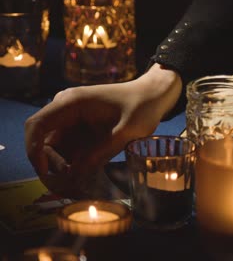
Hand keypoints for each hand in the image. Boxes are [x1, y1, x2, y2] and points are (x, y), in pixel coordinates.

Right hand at [24, 64, 181, 197]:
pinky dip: (74, 163)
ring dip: (63, 165)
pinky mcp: (81, 129)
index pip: (37, 125)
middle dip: (52, 163)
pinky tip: (88, 172)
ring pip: (55, 148)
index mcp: (72, 102)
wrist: (153, 97)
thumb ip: (101, 152)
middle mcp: (66, 109)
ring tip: (82, 179)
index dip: (33, 150)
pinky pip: (69, 149)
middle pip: (43, 140)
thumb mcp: (126, 132)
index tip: (44, 172)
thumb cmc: (142, 108)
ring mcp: (73, 119)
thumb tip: (74, 175)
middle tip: (71, 181)